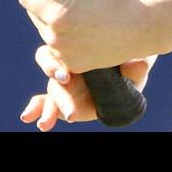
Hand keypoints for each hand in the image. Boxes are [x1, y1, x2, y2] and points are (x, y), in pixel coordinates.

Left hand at [17, 0, 159, 72]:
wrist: (141, 29)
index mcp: (58, 15)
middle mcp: (56, 39)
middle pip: (35, 16)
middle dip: (47, 6)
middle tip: (70, 1)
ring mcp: (63, 55)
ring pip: (47, 33)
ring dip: (56, 24)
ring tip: (81, 17)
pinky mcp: (73, 66)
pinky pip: (60, 49)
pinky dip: (67, 40)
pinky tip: (86, 32)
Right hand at [20, 45, 153, 130]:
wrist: (130, 70)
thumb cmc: (133, 59)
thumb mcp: (138, 62)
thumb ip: (137, 65)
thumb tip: (136, 65)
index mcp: (83, 49)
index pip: (62, 49)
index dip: (59, 61)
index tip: (66, 76)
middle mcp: (69, 63)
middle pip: (53, 68)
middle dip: (54, 77)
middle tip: (64, 87)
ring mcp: (65, 83)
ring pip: (52, 90)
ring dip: (49, 106)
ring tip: (45, 123)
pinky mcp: (64, 100)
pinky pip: (46, 103)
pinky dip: (38, 109)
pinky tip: (33, 119)